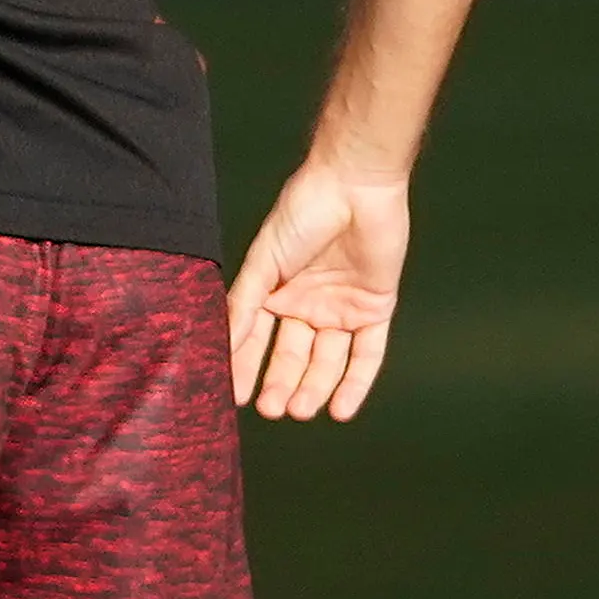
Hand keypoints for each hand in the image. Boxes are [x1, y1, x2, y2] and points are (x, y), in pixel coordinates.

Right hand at [226, 161, 409, 421]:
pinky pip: (367, 353)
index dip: (246, 368)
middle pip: (293, 356)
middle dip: (281, 384)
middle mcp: (306, 305)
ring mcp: (341, 308)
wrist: (354, 186)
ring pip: (327, 360)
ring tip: (299, 412)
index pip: (257, 339)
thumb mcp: (264, 261)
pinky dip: (355, 382)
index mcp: (274, 292)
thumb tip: (223, 344)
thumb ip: (245, 304)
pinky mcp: (375, 308)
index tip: (233, 397)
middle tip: (270, 410)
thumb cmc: (301, 214)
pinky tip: (340, 410)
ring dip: (314, 387)